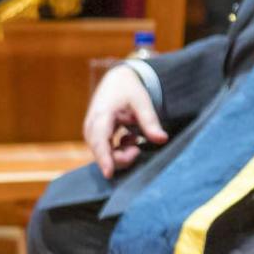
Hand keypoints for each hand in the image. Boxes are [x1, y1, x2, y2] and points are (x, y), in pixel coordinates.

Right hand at [83, 62, 167, 177]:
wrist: (118, 79)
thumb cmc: (129, 89)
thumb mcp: (143, 102)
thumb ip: (150, 122)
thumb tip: (162, 139)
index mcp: (101, 115)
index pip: (100, 142)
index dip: (104, 159)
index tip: (109, 173)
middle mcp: (91, 125)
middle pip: (100, 152)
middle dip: (120, 157)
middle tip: (138, 148)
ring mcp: (91, 131)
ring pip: (102, 153)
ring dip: (120, 153)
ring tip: (135, 140)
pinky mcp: (95, 135)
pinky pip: (105, 150)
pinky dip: (119, 149)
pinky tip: (130, 138)